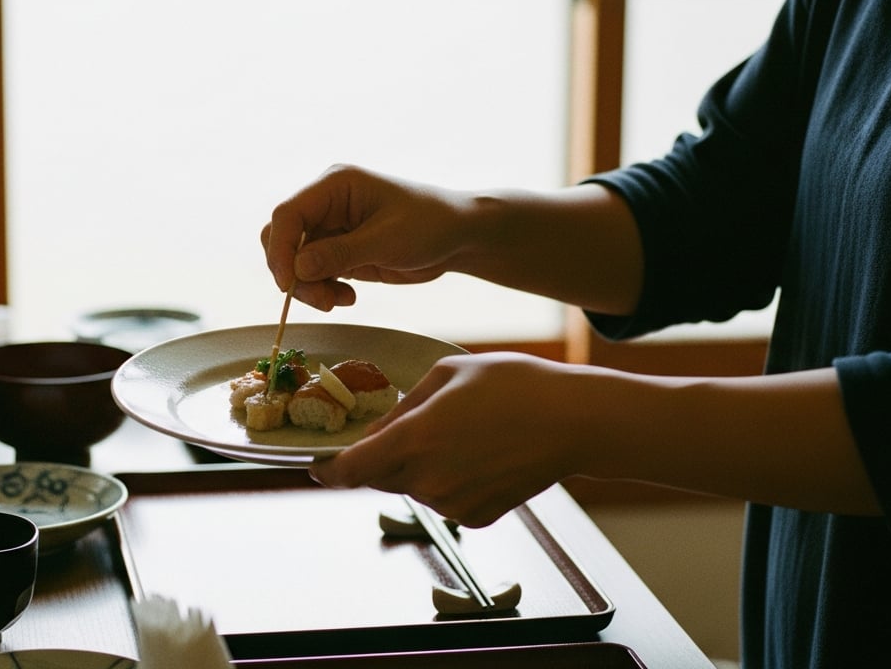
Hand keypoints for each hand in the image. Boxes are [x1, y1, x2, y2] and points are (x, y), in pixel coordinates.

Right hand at [260, 164, 470, 310]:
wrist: (457, 237)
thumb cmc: (430, 224)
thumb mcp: (387, 239)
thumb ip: (341, 253)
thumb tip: (297, 269)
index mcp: (334, 185)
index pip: (287, 214)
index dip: (280, 249)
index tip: (287, 284)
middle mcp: (326, 204)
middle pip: (284, 239)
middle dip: (293, 273)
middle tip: (322, 300)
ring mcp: (330, 228)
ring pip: (295, 262)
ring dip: (309, 287)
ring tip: (338, 301)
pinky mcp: (338, 251)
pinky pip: (313, 274)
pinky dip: (323, 290)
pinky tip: (348, 298)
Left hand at [309, 352, 593, 526]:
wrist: (573, 422)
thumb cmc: (514, 385)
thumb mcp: (447, 373)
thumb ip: (404, 406)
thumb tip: (379, 431)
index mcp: (415, 440)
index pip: (350, 470)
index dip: (326, 470)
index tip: (317, 466)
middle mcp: (428, 479)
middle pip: (380, 477)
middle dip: (383, 456)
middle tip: (414, 426)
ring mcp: (452, 504)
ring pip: (414, 486)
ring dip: (421, 465)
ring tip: (464, 432)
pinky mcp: (476, 517)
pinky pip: (445, 498)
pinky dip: (451, 480)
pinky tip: (481, 454)